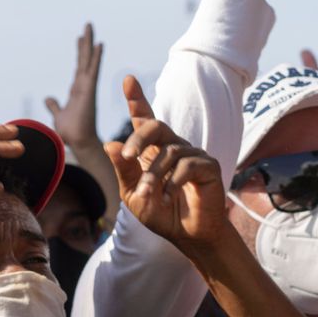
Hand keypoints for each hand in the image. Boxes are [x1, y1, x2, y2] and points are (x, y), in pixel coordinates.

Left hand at [46, 22, 103, 149]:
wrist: (78, 143)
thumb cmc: (70, 132)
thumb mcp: (58, 115)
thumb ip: (54, 106)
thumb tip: (48, 98)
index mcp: (77, 90)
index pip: (78, 67)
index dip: (79, 53)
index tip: (79, 39)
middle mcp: (83, 86)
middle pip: (84, 60)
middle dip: (84, 43)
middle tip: (86, 25)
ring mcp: (87, 87)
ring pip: (88, 61)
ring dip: (89, 44)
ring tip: (89, 27)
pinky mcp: (89, 91)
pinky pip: (93, 70)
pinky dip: (96, 57)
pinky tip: (99, 44)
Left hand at [104, 75, 228, 252]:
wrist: (188, 235)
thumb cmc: (161, 213)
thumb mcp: (133, 195)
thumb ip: (123, 170)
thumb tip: (109, 143)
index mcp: (152, 150)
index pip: (144, 119)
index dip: (137, 98)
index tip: (128, 80)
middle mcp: (173, 146)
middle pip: (155, 125)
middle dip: (138, 137)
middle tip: (126, 154)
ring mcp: (192, 154)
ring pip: (168, 152)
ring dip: (153, 175)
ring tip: (148, 194)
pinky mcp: (208, 165)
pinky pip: (187, 164)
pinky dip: (173, 182)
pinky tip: (169, 197)